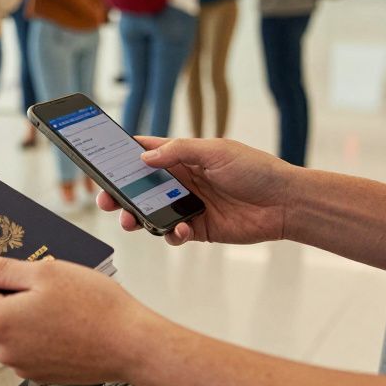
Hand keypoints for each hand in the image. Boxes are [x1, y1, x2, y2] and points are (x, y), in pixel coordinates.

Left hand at [0, 252, 162, 384]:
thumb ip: (1, 269)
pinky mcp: (38, 373)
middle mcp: (4, 350)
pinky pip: (20, 344)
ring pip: (0, 330)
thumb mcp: (44, 273)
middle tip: (8, 267)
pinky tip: (50, 311)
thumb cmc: (97, 310)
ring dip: (9, 308)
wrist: (132, 346)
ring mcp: (21, 365)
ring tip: (38, 288)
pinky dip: (26, 326)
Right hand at [97, 137, 292, 246]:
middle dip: (120, 193)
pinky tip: (181, 230)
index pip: (146, 153)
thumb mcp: (216, 151)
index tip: (100, 159)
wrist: (285, 203)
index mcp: (184, 157)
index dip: (123, 156)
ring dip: (137, 217)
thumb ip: (179, 152)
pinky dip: (171, 234)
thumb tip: (144, 158)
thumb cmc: (256, 170)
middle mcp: (182, 181)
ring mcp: (188, 206)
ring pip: (151, 213)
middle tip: (105, 200)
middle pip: (140, 187)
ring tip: (130, 220)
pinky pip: (173, 234)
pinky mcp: (198, 229)